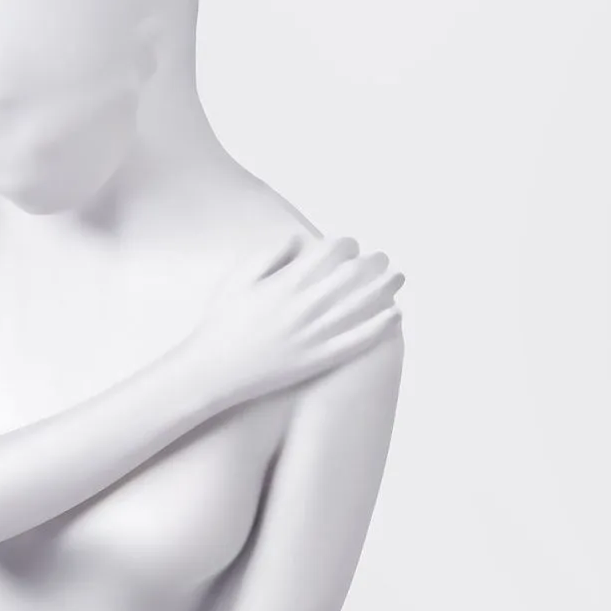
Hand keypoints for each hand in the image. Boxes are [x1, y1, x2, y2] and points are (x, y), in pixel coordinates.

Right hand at [190, 232, 403, 407]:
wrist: (213, 372)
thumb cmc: (221, 325)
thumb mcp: (237, 280)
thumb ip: (268, 254)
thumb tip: (298, 238)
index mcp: (288, 282)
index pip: (333, 251)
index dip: (347, 245)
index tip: (350, 248)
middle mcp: (306, 305)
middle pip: (355, 274)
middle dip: (373, 262)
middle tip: (382, 260)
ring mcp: (314, 334)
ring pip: (363, 304)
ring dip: (385, 287)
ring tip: (397, 278)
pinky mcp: (318, 360)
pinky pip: (357, 341)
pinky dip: (380, 326)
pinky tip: (394, 315)